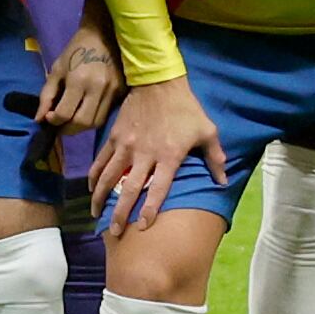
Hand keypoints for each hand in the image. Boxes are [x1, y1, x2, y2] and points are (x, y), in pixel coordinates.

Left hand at [29, 18, 124, 133]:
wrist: (103, 34)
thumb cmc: (76, 50)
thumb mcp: (57, 69)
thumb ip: (46, 96)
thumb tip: (39, 119)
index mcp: (79, 80)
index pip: (65, 113)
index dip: (54, 120)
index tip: (49, 117)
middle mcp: (98, 88)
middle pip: (83, 123)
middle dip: (68, 128)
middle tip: (60, 124)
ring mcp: (113, 91)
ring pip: (97, 122)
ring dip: (82, 126)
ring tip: (72, 120)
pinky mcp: (121, 92)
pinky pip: (106, 114)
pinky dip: (94, 118)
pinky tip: (86, 112)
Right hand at [90, 76, 223, 236]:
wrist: (159, 82)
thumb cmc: (186, 108)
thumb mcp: (207, 131)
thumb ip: (215, 158)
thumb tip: (223, 181)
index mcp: (168, 156)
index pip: (158, 189)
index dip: (150, 209)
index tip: (143, 226)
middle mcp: (144, 154)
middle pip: (130, 189)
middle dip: (121, 212)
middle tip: (115, 231)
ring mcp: (126, 146)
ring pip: (109, 177)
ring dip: (101, 198)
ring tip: (96, 214)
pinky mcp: (115, 137)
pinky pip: (101, 160)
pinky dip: (94, 176)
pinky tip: (91, 189)